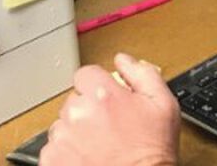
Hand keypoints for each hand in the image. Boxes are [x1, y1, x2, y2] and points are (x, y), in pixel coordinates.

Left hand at [40, 52, 179, 165]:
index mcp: (104, 95)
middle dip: (89, 108)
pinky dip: (68, 150)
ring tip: (99, 143)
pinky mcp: (52, 158)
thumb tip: (124, 60)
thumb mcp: (164, 105)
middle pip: (75, 98)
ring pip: (63, 122)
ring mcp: (63, 137)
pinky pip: (54, 146)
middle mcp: (79, 113)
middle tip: (109, 125)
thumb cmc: (152, 151)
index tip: (106, 97)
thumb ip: (143, 74)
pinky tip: (88, 156)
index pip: (86, 73)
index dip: (98, 84)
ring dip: (77, 129)